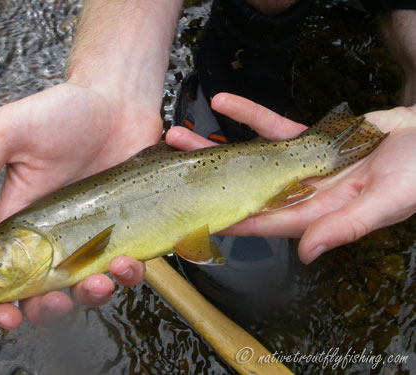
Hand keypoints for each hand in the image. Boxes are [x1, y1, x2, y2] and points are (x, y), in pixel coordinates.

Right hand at [0, 82, 155, 328]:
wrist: (117, 100)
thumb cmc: (63, 111)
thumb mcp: (12, 131)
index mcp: (25, 220)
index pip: (5, 274)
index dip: (0, 304)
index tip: (8, 316)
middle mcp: (59, 235)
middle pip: (49, 291)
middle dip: (52, 307)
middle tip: (60, 298)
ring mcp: (96, 234)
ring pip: (92, 285)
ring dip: (98, 294)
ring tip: (107, 275)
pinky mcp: (128, 227)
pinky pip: (131, 264)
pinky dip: (133, 272)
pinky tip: (133, 259)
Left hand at [166, 93, 415, 263]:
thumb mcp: (385, 202)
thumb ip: (345, 226)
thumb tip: (307, 252)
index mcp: (315, 213)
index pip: (261, 220)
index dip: (226, 219)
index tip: (192, 216)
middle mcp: (300, 192)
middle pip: (243, 188)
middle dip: (206, 179)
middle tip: (170, 168)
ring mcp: (300, 165)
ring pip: (249, 156)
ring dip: (215, 145)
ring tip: (179, 134)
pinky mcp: (307, 140)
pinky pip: (273, 126)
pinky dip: (249, 114)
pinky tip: (223, 100)